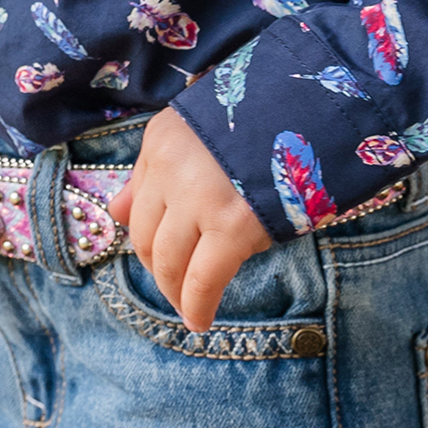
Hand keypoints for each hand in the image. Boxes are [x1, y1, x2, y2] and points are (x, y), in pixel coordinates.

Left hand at [107, 104, 270, 331]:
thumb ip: (154, 171)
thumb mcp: (197, 133)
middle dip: (157, 269)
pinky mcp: (232, 226)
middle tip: (174, 286)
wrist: (311, 107)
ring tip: (186, 308)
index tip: (158, 256)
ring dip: (174, 291)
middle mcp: (169, 169)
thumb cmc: (262, 121)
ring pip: (169, 261)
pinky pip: (203, 279)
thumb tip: (116, 212)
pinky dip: (197, 306)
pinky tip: (199, 321)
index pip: (137, 202)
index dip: (146, 236)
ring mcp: (198, 199)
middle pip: (147, 237)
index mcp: (159, 141)